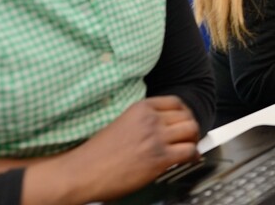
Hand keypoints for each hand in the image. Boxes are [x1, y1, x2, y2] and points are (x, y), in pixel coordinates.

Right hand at [22, 96, 200, 204]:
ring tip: (189, 147)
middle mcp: (150, 120)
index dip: (184, 113)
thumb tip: (164, 127)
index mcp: (140, 108)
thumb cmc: (96, 154)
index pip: (176, 102)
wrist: (81, 172)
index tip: (185, 120)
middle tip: (189, 137)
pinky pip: (189, 152)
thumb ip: (144, 121)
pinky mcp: (159, 158)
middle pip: (187, 116)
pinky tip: (190, 159)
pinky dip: (193, 155)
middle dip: (190, 127)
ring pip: (191, 131)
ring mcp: (156, 138)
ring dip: (193, 140)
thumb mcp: (122, 123)